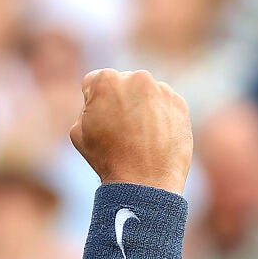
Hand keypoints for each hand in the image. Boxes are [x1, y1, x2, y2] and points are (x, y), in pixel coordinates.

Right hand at [69, 69, 192, 194]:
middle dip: (119, 100)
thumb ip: (86, 107)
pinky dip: (159, 115)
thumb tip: (99, 103)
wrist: (145, 180)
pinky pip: (164, 104)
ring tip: (139, 136)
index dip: (92, 101)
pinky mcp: (180, 103)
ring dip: (140, 106)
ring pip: (145, 93)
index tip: (99, 119)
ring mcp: (161, 90)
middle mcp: (136, 78)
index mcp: (106, 80)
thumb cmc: (107, 158)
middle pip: (122, 83)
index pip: (93, 82)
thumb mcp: (78, 131)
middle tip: (120, 128)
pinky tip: (153, 137)